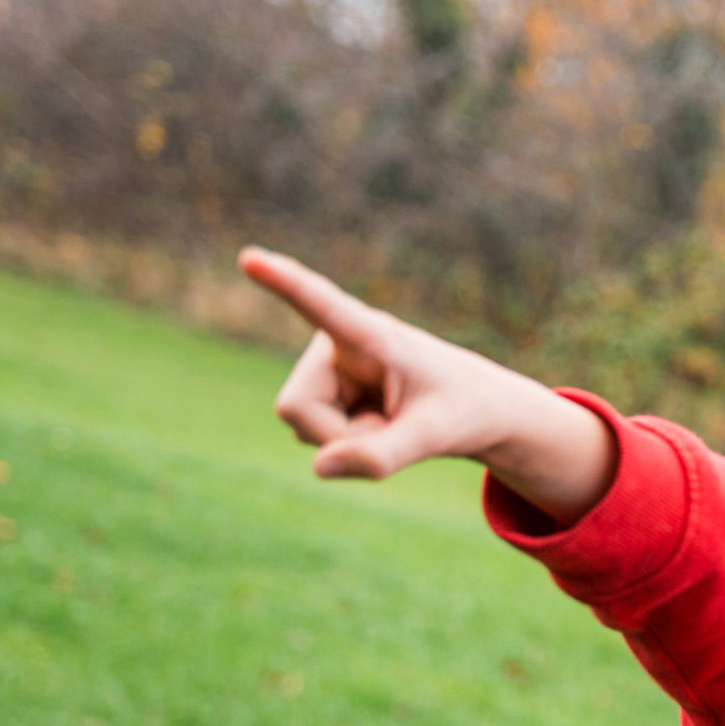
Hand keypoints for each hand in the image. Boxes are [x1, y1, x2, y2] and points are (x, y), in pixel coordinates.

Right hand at [237, 247, 615, 521]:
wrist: (473, 411)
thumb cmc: (461, 411)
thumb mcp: (435, 438)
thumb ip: (382, 455)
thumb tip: (319, 467)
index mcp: (372, 336)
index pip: (322, 308)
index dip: (285, 285)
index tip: (251, 258)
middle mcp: (337, 343)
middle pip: (295, 407)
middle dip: (337, 436)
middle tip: (392, 428)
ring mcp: (325, 368)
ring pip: (300, 424)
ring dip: (346, 441)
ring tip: (390, 421)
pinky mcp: (322, 390)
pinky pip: (311, 436)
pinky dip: (345, 446)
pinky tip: (377, 425)